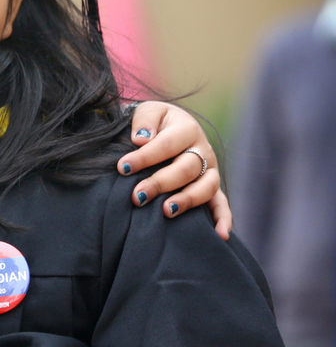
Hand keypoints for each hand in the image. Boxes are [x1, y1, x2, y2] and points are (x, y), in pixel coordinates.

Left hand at [117, 101, 231, 239]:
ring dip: (187, 200)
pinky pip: (222, 204)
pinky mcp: (212, 186)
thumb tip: (141, 139)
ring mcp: (210, 170)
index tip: (122, 168)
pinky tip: (220, 234)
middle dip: (161, 183)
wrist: (166, 125)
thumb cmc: (153, 121)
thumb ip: (144, 120)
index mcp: (187, 128)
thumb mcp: (147, 111)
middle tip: (137, 196)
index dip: (144, 157)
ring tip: (166, 211)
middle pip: (186, 168)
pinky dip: (224, 219)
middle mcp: (203, 150)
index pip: (166, 144)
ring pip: (206, 187)